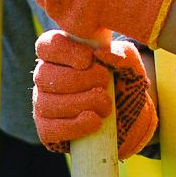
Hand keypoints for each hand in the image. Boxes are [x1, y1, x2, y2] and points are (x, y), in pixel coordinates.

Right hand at [33, 28, 155, 157]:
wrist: (132, 122)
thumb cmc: (125, 86)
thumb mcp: (131, 67)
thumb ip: (123, 55)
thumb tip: (102, 53)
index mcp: (60, 55)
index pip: (45, 45)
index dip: (64, 51)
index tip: (88, 59)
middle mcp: (45, 78)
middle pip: (43, 75)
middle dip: (78, 80)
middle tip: (104, 84)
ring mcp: (43, 104)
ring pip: (46, 103)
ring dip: (80, 104)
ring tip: (106, 106)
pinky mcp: (47, 130)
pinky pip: (49, 129)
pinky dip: (74, 126)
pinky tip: (94, 122)